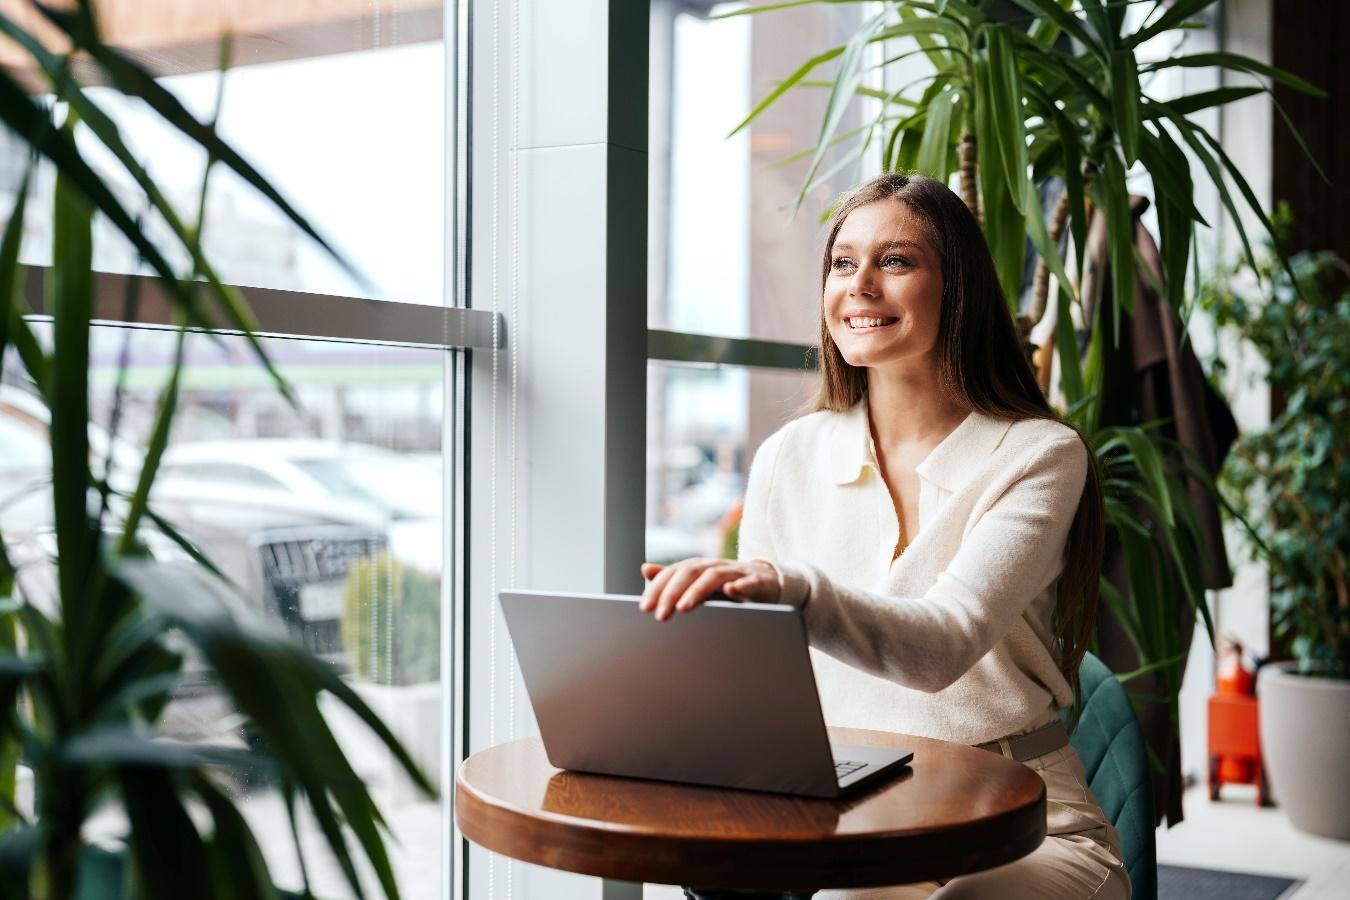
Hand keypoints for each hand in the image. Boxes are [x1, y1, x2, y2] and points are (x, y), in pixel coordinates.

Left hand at [638, 557, 780, 620]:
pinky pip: (748, 582)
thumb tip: (645, 569)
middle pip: (690, 573)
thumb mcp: (699, 582)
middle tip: (660, 614)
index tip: (644, 607)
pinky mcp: (757, 581)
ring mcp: (736, 572)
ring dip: (697, 591)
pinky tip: (731, 591)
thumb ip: (673, 578)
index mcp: (698, 567)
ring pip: (714, 576)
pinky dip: (740, 585)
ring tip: (683, 608)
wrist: (766, 582)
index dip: (657, 588)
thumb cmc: (727, 585)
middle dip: (672, 593)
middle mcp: (714, 566)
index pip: (673, 573)